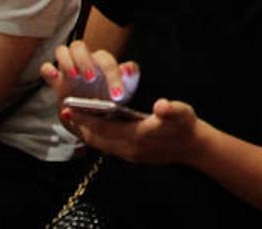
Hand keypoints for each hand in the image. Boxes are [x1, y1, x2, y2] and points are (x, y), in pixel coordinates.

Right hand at [41, 39, 134, 106]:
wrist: (95, 113)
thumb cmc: (111, 95)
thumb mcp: (126, 88)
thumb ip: (130, 76)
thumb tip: (128, 68)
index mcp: (101, 61)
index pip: (105, 60)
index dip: (112, 76)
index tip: (116, 95)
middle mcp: (83, 60)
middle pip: (79, 47)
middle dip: (83, 61)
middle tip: (90, 79)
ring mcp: (68, 68)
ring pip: (62, 51)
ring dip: (66, 62)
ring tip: (73, 76)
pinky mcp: (56, 80)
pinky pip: (46, 68)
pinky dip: (49, 70)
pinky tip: (55, 77)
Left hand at [62, 97, 209, 166]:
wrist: (194, 147)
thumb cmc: (186, 126)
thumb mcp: (182, 113)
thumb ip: (170, 109)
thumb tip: (160, 105)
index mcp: (136, 136)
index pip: (102, 127)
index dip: (83, 118)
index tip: (67, 108)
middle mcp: (128, 148)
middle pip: (95, 138)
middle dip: (80, 126)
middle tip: (67, 110)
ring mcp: (129, 154)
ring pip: (100, 144)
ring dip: (88, 131)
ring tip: (78, 117)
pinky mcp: (132, 156)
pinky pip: (108, 146)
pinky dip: (98, 135)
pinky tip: (98, 125)